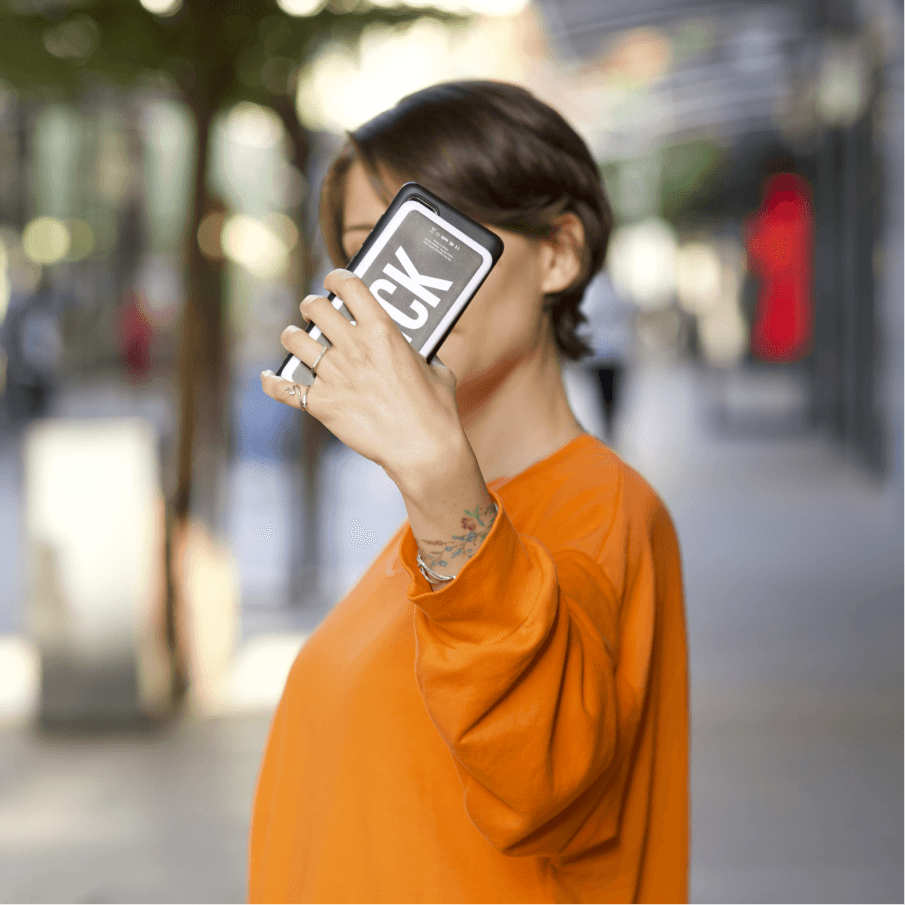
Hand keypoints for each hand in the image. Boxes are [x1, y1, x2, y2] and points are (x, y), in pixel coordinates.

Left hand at [261, 269, 464, 482]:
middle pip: (315, 308)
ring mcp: (335, 376)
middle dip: (312, 306)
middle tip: (315, 313)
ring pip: (295, 340)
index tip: (333, 283)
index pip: (349, 286)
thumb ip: (419, 353)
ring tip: (297, 339)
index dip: (336, 279)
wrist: (423, 449)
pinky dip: (271, 382)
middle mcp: (353, 349)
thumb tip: (414, 349)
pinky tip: (268, 377)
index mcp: (382, 332)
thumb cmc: (436, 410)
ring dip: (293, 336)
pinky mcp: (323, 405)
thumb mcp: (436, 369)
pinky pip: (284, 389)